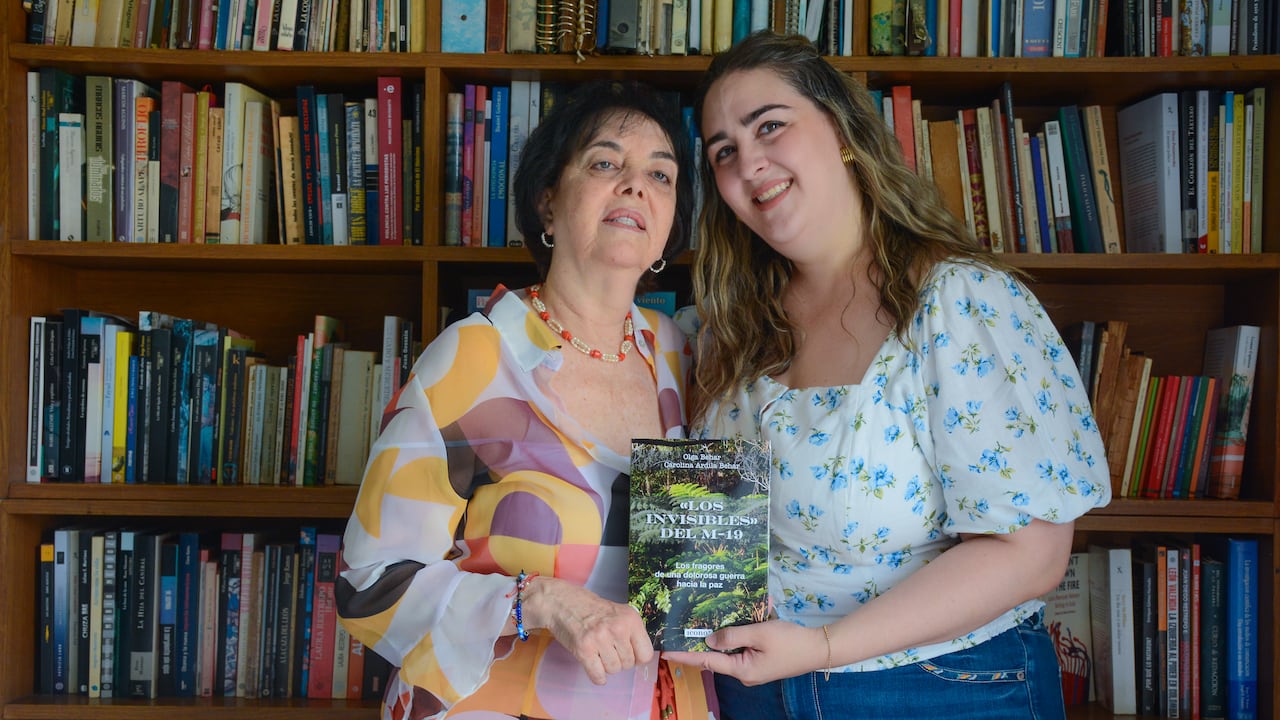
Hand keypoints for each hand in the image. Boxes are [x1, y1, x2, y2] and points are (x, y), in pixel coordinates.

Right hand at [523, 577, 654, 684]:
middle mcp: (618, 628)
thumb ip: (632, 632)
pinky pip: (598, 676)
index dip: (638, 657)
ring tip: (599, 653)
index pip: (646, 654)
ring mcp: (600, 639)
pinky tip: (594, 666)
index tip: (630, 654)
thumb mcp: (619, 613)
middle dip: (620, 661)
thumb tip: (641, 658)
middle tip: (609, 650)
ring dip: (607, 667)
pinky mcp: (584, 649)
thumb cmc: (592, 609)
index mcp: (631, 619)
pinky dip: (597, 676)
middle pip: (629, 664)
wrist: (563, 602)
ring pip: (614, 670)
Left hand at [662, 620, 825, 685]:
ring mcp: (753, 669)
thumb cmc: (790, 641)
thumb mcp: (759, 633)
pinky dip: (735, 637)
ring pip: (730, 651)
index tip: (666, 651)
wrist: (819, 648)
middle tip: (681, 629)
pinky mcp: (761, 662)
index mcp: (742, 670)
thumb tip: (709, 641)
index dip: (686, 655)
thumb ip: (732, 635)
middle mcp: (745, 673)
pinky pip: (742, 649)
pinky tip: (731, 622)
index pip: (707, 661)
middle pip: (716, 657)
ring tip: (701, 622)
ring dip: (719, 637)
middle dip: (700, 642)